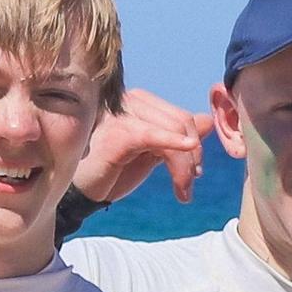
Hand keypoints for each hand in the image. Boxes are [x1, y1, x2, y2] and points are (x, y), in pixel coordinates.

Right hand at [73, 86, 208, 206]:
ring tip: (182, 191)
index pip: (181, 117)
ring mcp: (121, 113)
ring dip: (183, 167)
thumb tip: (208, 120)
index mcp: (138, 102)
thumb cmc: (114, 171)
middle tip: (188, 185)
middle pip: (181, 122)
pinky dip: (173, 149)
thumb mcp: (152, 153)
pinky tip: (184, 171)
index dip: (195, 144)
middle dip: (192, 157)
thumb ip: (176, 136)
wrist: (83, 191)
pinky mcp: (116, 131)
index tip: (195, 172)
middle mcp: (129, 100)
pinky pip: (153, 137)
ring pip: (173, 132)